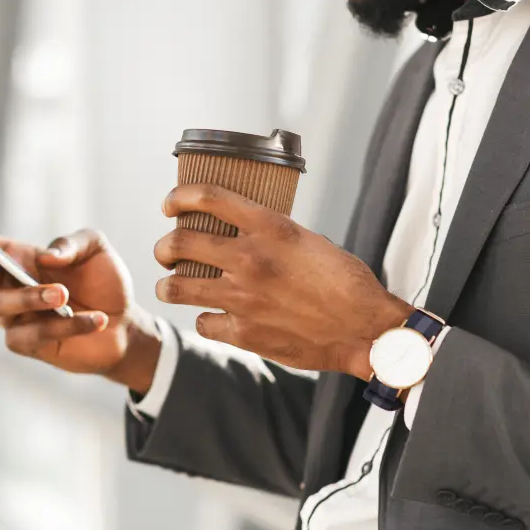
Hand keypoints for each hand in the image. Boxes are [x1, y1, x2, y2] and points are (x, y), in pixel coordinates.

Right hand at [0, 218, 160, 392]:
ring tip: (63, 294)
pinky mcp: (29, 344)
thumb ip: (71, 243)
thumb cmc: (104, 281)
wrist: (126, 325)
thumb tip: (47, 256)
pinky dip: (67, 325)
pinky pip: (34, 335)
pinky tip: (96, 319)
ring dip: (32, 297)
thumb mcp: (95, 248)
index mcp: (18, 256)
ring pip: (2, 306)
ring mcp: (15, 317)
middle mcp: (9, 285)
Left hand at [153, 185, 412, 379]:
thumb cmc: (347, 284)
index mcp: (271, 228)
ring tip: (170, 285)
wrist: (365, 330)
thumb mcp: (310, 242)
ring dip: (168, 285)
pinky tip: (213, 318)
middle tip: (165, 251)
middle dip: (164, 247)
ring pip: (176, 287)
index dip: (180, 197)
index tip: (171, 204)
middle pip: (179, 243)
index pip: (208, 197)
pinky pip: (203, 323)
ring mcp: (243, 298)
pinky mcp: (244, 333)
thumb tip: (246, 233)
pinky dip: (206, 320)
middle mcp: (250, 259)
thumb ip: (274, 236)